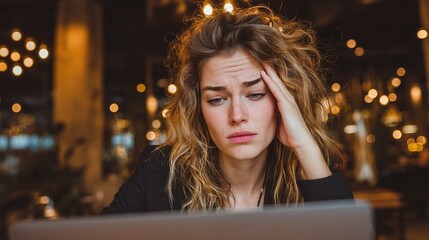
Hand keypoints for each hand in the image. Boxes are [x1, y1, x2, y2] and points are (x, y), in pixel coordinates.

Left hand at [260, 63, 330, 178]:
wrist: (301, 143)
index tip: (259, 64)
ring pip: (276, 81)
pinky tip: (263, 74)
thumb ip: (273, 116)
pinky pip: (276, 91)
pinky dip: (270, 82)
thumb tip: (264, 115)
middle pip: (276, 79)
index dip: (267, 74)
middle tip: (258, 54)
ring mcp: (288, 101)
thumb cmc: (290, 135)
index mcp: (285, 102)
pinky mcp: (287, 106)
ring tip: (260, 58)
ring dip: (268, 70)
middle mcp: (288, 98)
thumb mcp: (278, 123)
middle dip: (268, 67)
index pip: (275, 84)